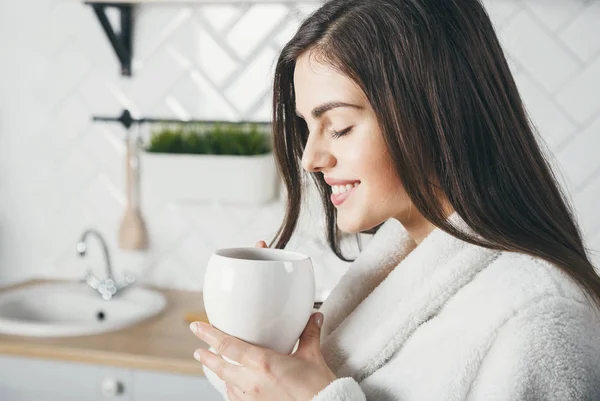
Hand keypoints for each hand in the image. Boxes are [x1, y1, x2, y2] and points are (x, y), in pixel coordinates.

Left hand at [191, 240, 336, 399]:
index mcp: (263, 363)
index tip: (196, 327)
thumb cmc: (318, 387)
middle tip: (198, 351)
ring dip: (221, 374)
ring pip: (227, 384)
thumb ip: (309, 334)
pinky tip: (233, 388)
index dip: (209, 335)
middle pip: (220, 367)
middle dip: (207, 358)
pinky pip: (236, 399)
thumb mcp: (312, 356)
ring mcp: (252, 398)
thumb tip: (314, 317)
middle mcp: (252, 381)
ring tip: (217, 368)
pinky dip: (232, 390)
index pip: (227, 345)